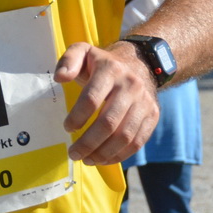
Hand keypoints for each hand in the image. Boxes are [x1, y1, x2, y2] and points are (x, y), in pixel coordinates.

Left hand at [57, 41, 160, 165]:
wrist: (140, 63)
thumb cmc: (103, 64)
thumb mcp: (84, 52)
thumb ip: (68, 60)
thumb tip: (60, 77)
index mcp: (110, 70)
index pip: (92, 98)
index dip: (78, 117)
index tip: (67, 128)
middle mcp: (131, 86)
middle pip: (109, 122)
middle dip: (89, 142)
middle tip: (74, 153)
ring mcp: (144, 102)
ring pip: (125, 136)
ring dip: (104, 153)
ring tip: (87, 159)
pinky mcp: (153, 115)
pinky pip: (138, 141)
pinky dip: (120, 155)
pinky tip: (103, 159)